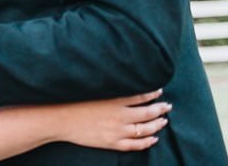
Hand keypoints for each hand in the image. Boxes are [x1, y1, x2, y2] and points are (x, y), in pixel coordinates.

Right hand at [55, 90, 170, 151]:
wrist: (59, 119)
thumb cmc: (72, 101)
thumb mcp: (92, 90)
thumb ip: (109, 88)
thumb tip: (123, 83)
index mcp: (114, 100)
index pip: (140, 96)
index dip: (152, 93)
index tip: (159, 90)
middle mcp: (119, 116)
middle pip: (147, 113)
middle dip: (160, 109)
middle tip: (168, 106)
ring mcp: (117, 131)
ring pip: (145, 130)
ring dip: (157, 125)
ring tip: (163, 121)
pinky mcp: (113, 143)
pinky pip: (136, 144)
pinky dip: (147, 142)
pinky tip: (153, 138)